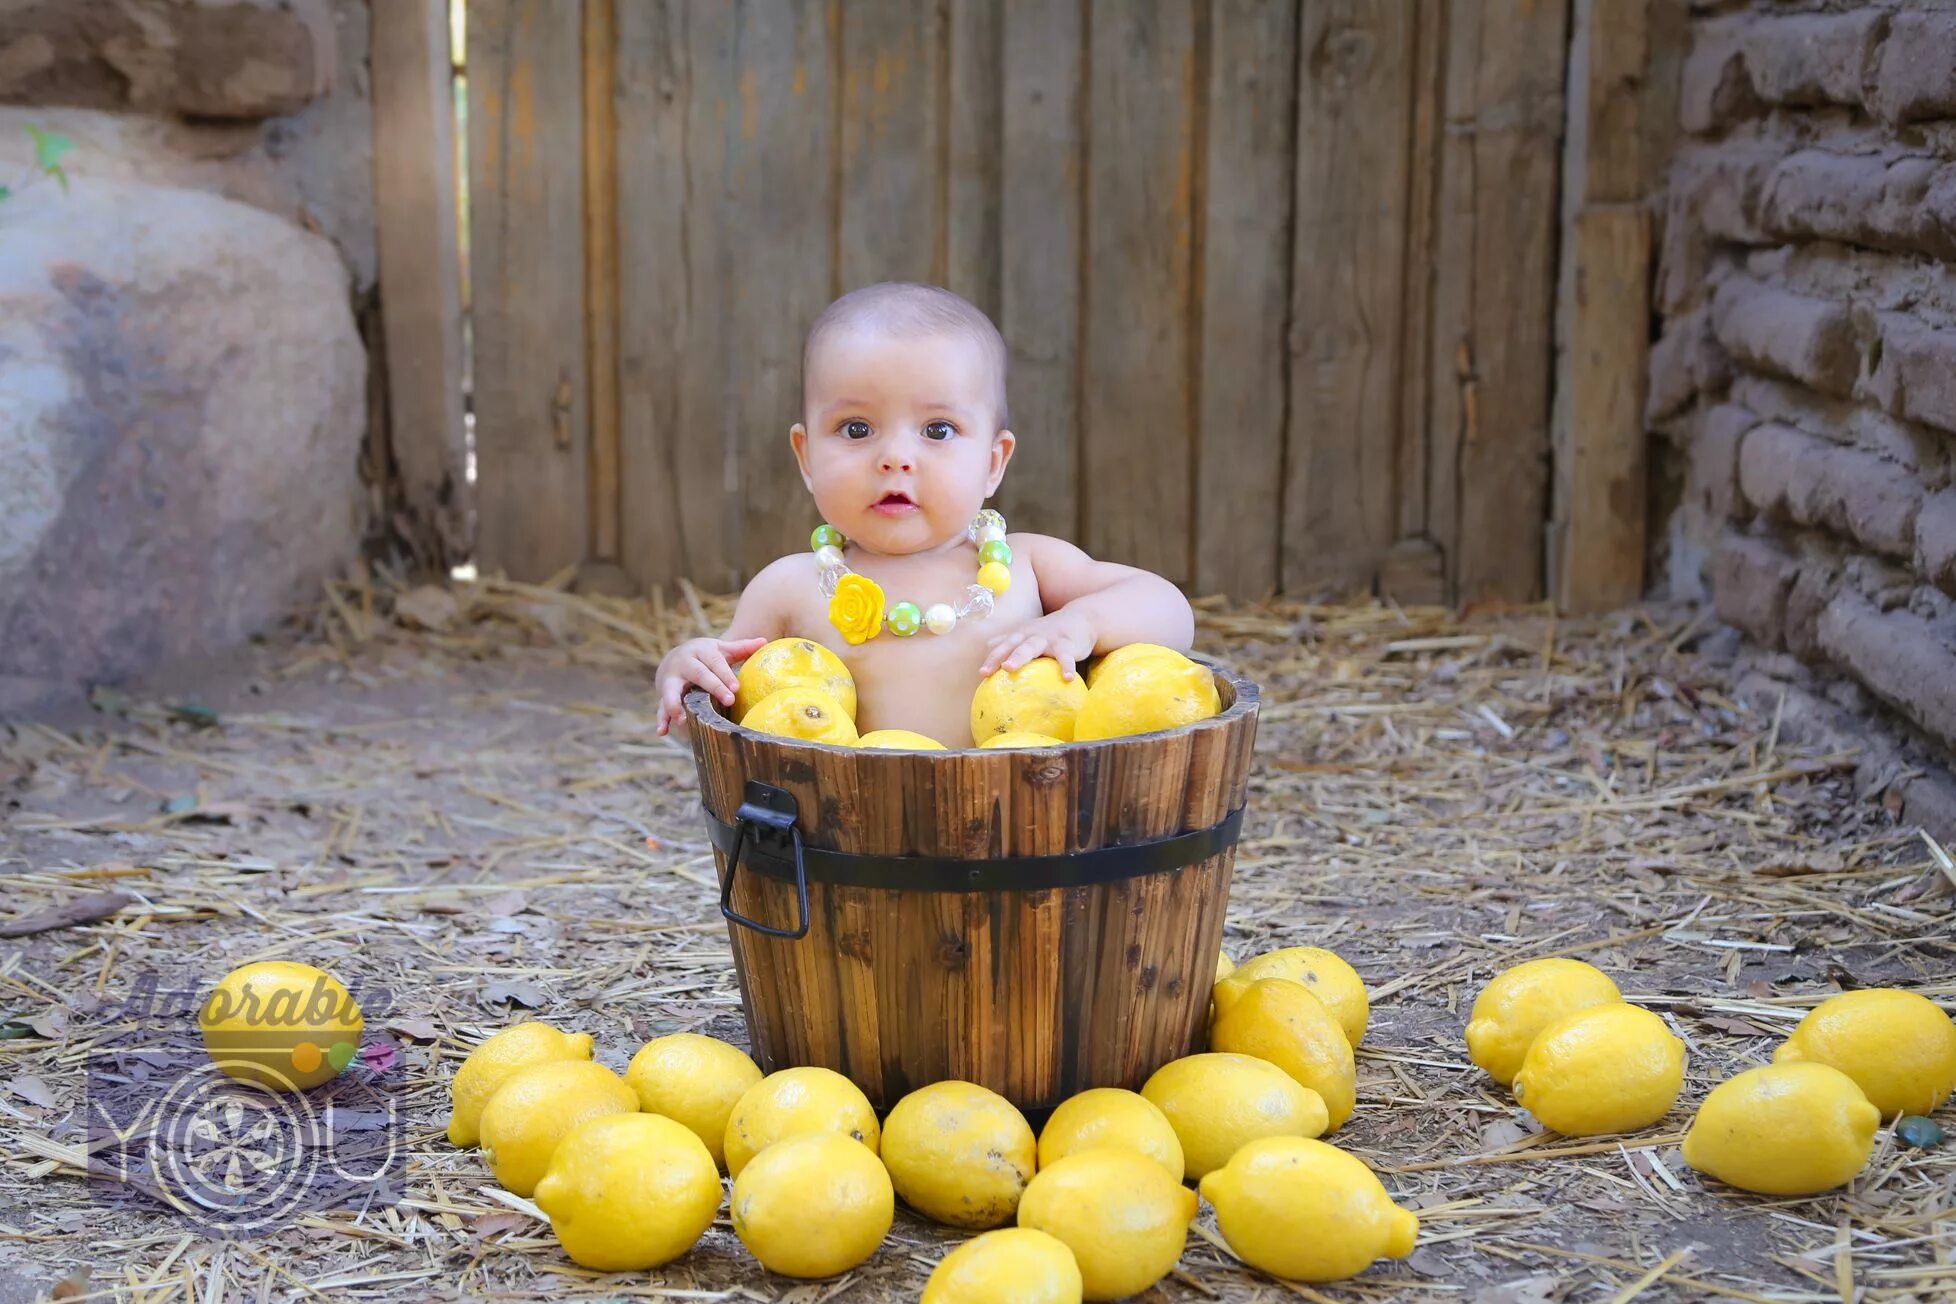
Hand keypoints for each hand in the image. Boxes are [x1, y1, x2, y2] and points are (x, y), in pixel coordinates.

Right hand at [656, 636, 767, 735]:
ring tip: (682, 720)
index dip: (725, 675)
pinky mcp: (663, 693)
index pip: (714, 662)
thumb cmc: (704, 656)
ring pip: (672, 690)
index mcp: (700, 650)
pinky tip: (663, 732)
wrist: (674, 657)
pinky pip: (661, 706)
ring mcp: (671, 679)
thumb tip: (764, 641)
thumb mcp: (720, 649)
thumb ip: (740, 648)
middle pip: (699, 674)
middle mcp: (683, 663)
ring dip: (676, 704)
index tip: (737, 688)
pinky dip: (661, 719)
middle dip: (713, 687)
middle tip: (730, 700)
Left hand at [979, 610, 1096, 677]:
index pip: (1003, 647)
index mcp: (1022, 634)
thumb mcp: (1028, 632)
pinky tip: (1067, 679)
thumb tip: (988, 645)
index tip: (981, 674)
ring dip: (1020, 656)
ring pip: (1033, 647)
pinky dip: (1067, 667)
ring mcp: (1049, 639)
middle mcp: (1032, 635)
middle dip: (998, 656)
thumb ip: (1010, 639)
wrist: (1081, 618)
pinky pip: (1066, 657)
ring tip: (1009, 668)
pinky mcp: (1067, 644)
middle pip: (1012, 645)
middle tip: (986, 671)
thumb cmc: (1050, 630)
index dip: (991, 658)